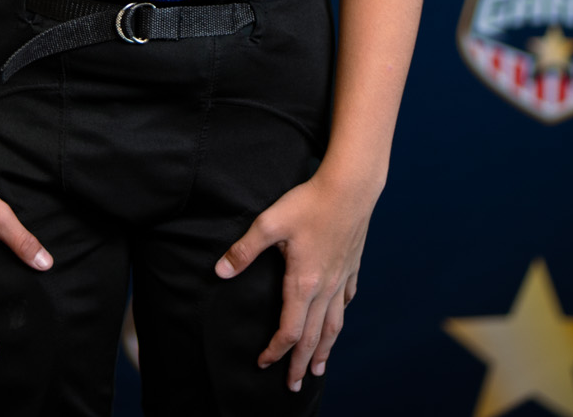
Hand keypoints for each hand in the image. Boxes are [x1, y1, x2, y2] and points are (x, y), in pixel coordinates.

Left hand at [214, 171, 375, 390]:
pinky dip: (340, 316)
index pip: (289, 330)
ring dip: (325, 349)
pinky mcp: (352, 265)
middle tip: (294, 386)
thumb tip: (220, 272)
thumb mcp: (270, 223)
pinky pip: (346, 300)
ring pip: (334, 325)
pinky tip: (338, 318)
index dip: (275, 350)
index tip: (263, 362)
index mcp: (304, 283)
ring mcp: (342, 278)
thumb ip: (244, 250)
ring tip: (319, 368)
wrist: (351, 186)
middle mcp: (326, 288)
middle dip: (301, 364)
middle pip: (313, 337)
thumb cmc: (309, 203)